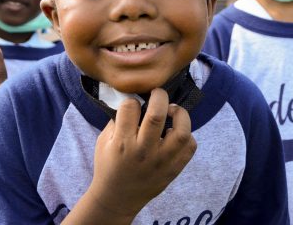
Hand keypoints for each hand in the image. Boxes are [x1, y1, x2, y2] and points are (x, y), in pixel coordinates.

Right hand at [81, 88, 196, 220]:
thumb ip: (117, 121)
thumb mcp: (103, 142)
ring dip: (180, 115)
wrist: (117, 198)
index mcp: (122, 143)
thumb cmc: (108, 166)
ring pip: (182, 132)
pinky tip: (176, 133)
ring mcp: (161, 162)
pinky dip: (187, 136)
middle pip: (157, 115)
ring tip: (172, 111)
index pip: (130, 108)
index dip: (132, 101)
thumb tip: (134, 100)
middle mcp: (143, 151)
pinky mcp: (173, 170)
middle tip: (157, 94)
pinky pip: (190, 148)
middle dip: (159, 96)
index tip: (133, 104)